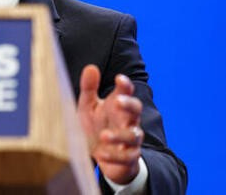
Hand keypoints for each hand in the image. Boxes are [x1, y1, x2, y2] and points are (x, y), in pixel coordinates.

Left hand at [77, 64, 143, 184]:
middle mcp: (128, 120)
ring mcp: (130, 140)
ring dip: (119, 135)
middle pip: (136, 110)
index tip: (119, 78)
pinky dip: (115, 155)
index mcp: (118, 106)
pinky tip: (103, 153)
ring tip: (104, 135)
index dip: (125, 85)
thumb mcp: (88, 106)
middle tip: (117, 101)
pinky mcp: (129, 158)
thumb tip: (91, 67)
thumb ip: (89, 88)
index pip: (126, 92)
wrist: (100, 155)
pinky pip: (127, 157)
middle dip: (129, 104)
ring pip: (134, 135)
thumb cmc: (96, 125)